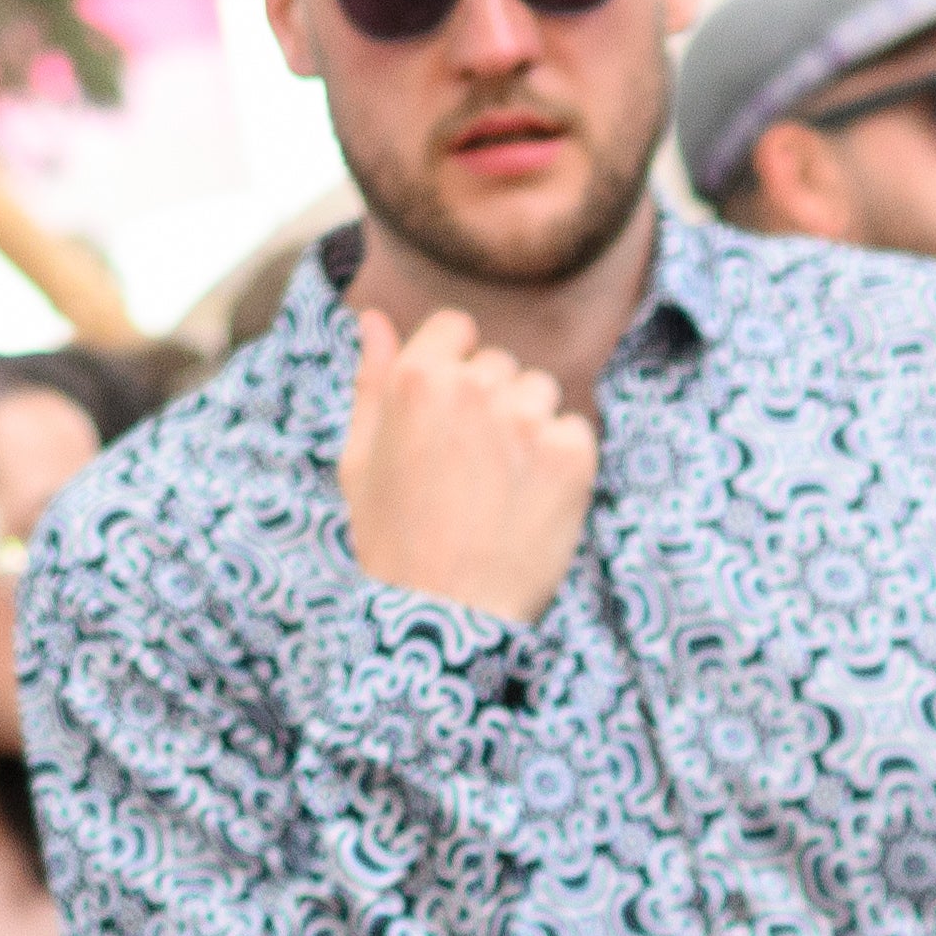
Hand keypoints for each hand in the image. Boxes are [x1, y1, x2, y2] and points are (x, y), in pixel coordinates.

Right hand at [340, 309, 597, 627]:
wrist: (444, 619)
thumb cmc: (394, 541)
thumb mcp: (360, 460)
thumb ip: (370, 381)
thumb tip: (372, 317)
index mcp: (416, 379)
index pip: (456, 327)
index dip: (455, 369)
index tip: (452, 417)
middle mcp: (474, 387)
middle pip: (500, 366)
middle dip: (490, 407)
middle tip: (469, 473)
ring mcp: (526, 418)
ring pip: (540, 395)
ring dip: (528, 430)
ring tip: (500, 490)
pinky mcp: (571, 453)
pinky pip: (575, 432)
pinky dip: (561, 463)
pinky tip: (529, 503)